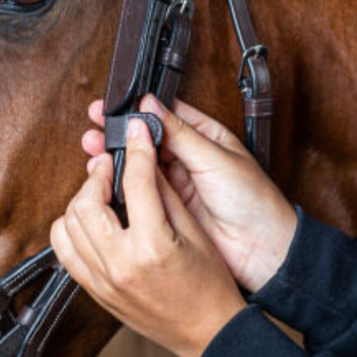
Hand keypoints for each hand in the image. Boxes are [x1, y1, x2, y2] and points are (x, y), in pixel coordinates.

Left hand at [51, 117, 246, 356]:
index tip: (136, 132)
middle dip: (97, 174)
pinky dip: (71, 230)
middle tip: (111, 166)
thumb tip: (144, 158)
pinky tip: (91, 221)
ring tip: (101, 193)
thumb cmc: (210, 286)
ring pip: (66, 225)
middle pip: (87, 202)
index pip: (134, 181)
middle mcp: (120, 265)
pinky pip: (65, 253)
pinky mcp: (95, 292)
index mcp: (151, 246)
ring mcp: (103, 281)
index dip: (136, 147)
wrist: (208, 333)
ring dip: (80, 201)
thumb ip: (164, 191)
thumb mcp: (194, 231)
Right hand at [81, 95, 297, 292]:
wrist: (262, 251)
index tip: (113, 105)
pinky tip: (108, 177)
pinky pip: (142, 192)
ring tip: (94, 149)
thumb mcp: (214, 158)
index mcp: (205, 136)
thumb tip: (150, 105)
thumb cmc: (254, 200)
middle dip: (121, 132)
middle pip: (148, 139)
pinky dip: (124, 184)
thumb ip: (180, 133)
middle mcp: (189, 157)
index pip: (165, 114)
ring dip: (118, 156)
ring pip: (141, 165)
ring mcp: (178, 184)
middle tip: (96, 127)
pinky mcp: (170, 209)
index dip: (138, 109)